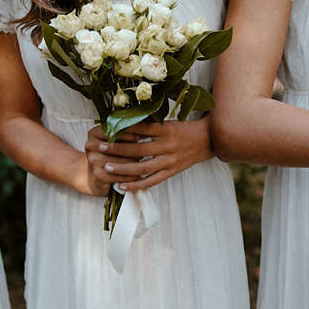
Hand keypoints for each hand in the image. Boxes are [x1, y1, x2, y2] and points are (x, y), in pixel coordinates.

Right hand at [79, 126, 141, 195]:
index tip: (141, 136)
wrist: (94, 176)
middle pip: (116, 147)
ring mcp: (92, 160)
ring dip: (133, 164)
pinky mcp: (97, 174)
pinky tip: (138, 176)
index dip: (128, 134)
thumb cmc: (107, 156)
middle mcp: (90, 145)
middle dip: (133, 149)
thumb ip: (123, 133)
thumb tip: (145, 127)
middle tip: (146, 151)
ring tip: (144, 163)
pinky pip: (118, 175)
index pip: (113, 130)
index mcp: (94, 133)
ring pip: (118, 162)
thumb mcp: (113, 141)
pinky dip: (129, 176)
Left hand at [88, 118, 212, 190]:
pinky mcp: (172, 172)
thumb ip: (150, 124)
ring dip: (124, 168)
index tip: (108, 128)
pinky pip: (152, 181)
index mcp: (167, 129)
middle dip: (118, 148)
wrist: (207, 141)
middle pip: (139, 148)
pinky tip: (122, 186)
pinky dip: (136, 184)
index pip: (142, 129)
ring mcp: (170, 161)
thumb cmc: (185, 129)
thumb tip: (125, 122)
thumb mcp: (169, 122)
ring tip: (107, 167)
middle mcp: (169, 145)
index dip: (124, 129)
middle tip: (101, 147)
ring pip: (143, 167)